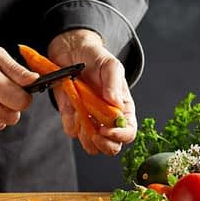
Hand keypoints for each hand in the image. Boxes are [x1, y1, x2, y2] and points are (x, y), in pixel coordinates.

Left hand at [47, 29, 136, 155]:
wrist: (72, 53)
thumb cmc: (95, 58)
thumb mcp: (110, 64)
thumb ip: (114, 82)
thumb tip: (115, 103)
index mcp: (123, 109)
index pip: (129, 133)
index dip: (120, 136)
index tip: (107, 128)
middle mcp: (107, 119)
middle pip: (112, 147)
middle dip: (104, 144)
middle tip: (95, 132)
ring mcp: (90, 121)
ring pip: (92, 146)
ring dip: (86, 136)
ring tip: (82, 114)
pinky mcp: (72, 118)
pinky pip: (72, 132)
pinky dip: (70, 123)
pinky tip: (72, 106)